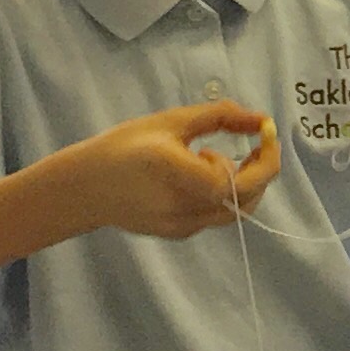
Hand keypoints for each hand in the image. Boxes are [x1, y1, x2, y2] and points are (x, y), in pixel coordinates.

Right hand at [47, 101, 279, 238]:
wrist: (83, 188)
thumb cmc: (123, 147)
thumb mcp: (169, 122)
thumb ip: (218, 117)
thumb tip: (260, 118)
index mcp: (177, 174)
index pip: (239, 181)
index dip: (265, 160)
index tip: (266, 134)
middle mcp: (183, 207)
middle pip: (246, 200)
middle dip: (259, 171)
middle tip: (254, 145)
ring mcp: (182, 226)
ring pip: (235, 212)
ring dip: (241, 183)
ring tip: (210, 156)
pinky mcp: (178, 233)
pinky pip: (215, 215)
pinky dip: (221, 194)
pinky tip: (194, 174)